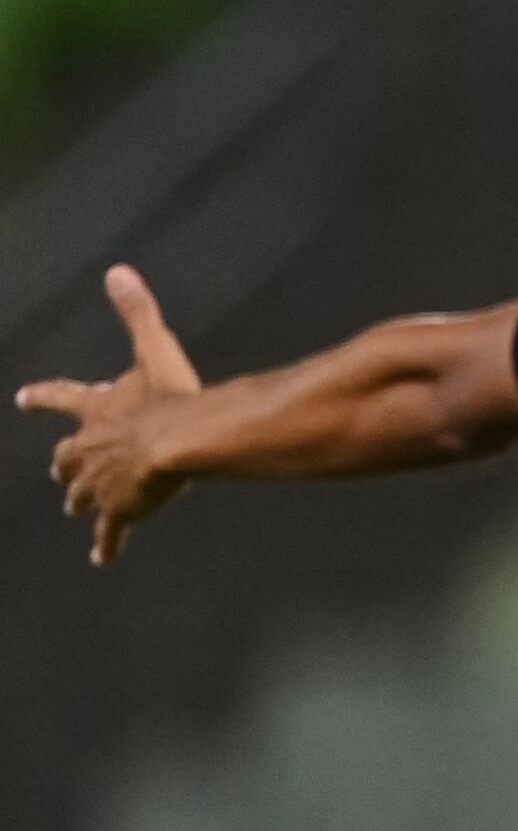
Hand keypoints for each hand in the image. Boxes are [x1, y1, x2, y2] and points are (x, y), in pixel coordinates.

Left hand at [18, 266, 205, 564]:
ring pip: (81, 493)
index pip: (60, 399)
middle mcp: (88, 446)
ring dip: (79, 499)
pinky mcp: (120, 508)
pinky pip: (109, 532)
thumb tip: (118, 271)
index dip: (43, 399)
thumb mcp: (154, 349)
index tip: (24, 399)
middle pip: (67, 457)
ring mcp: (101, 481)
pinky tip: (101, 559)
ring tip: (77, 509)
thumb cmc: (169, 398)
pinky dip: (105, 545)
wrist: (180, 442)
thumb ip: (136, 312)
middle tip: (59, 472)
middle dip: (64, 464)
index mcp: (95, 408)